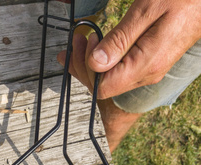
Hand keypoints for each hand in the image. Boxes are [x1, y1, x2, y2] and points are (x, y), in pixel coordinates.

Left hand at [58, 0, 200, 98]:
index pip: (103, 87)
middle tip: (79, 37)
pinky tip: (101, 43)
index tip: (87, 40)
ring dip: (94, 62)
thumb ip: (120, 39)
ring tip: (86, 37)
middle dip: (85, 65)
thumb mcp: (147, 10)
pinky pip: (122, 71)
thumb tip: (96, 63)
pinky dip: (107, 59)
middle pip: (105, 86)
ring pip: (112, 79)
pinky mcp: (150, 64)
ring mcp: (150, 71)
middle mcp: (148, 75)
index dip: (88, 68)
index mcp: (146, 65)